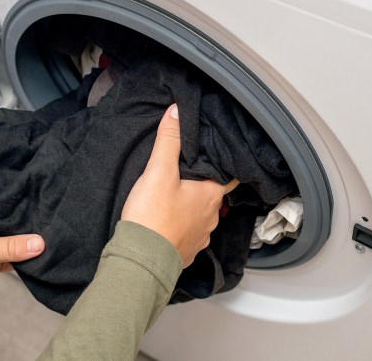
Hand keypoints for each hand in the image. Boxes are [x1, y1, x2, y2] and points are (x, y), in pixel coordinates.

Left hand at [0, 177, 44, 313]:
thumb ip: (6, 247)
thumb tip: (38, 243)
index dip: (4, 168)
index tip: (28, 162)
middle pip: (6, 204)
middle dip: (26, 201)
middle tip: (51, 194)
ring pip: (13, 230)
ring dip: (28, 231)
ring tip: (54, 222)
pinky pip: (13, 254)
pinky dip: (26, 255)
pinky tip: (43, 252)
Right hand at [121, 104, 238, 266]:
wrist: (140, 260)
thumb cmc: (152, 216)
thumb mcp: (158, 171)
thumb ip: (168, 140)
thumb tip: (177, 111)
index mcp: (210, 195)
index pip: (230, 175)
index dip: (225, 164)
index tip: (220, 156)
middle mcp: (211, 217)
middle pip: (212, 194)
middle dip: (202, 184)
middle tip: (187, 173)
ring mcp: (200, 237)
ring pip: (201, 216)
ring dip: (191, 207)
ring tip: (174, 197)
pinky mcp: (186, 252)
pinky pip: (188, 235)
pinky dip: (181, 227)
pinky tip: (167, 221)